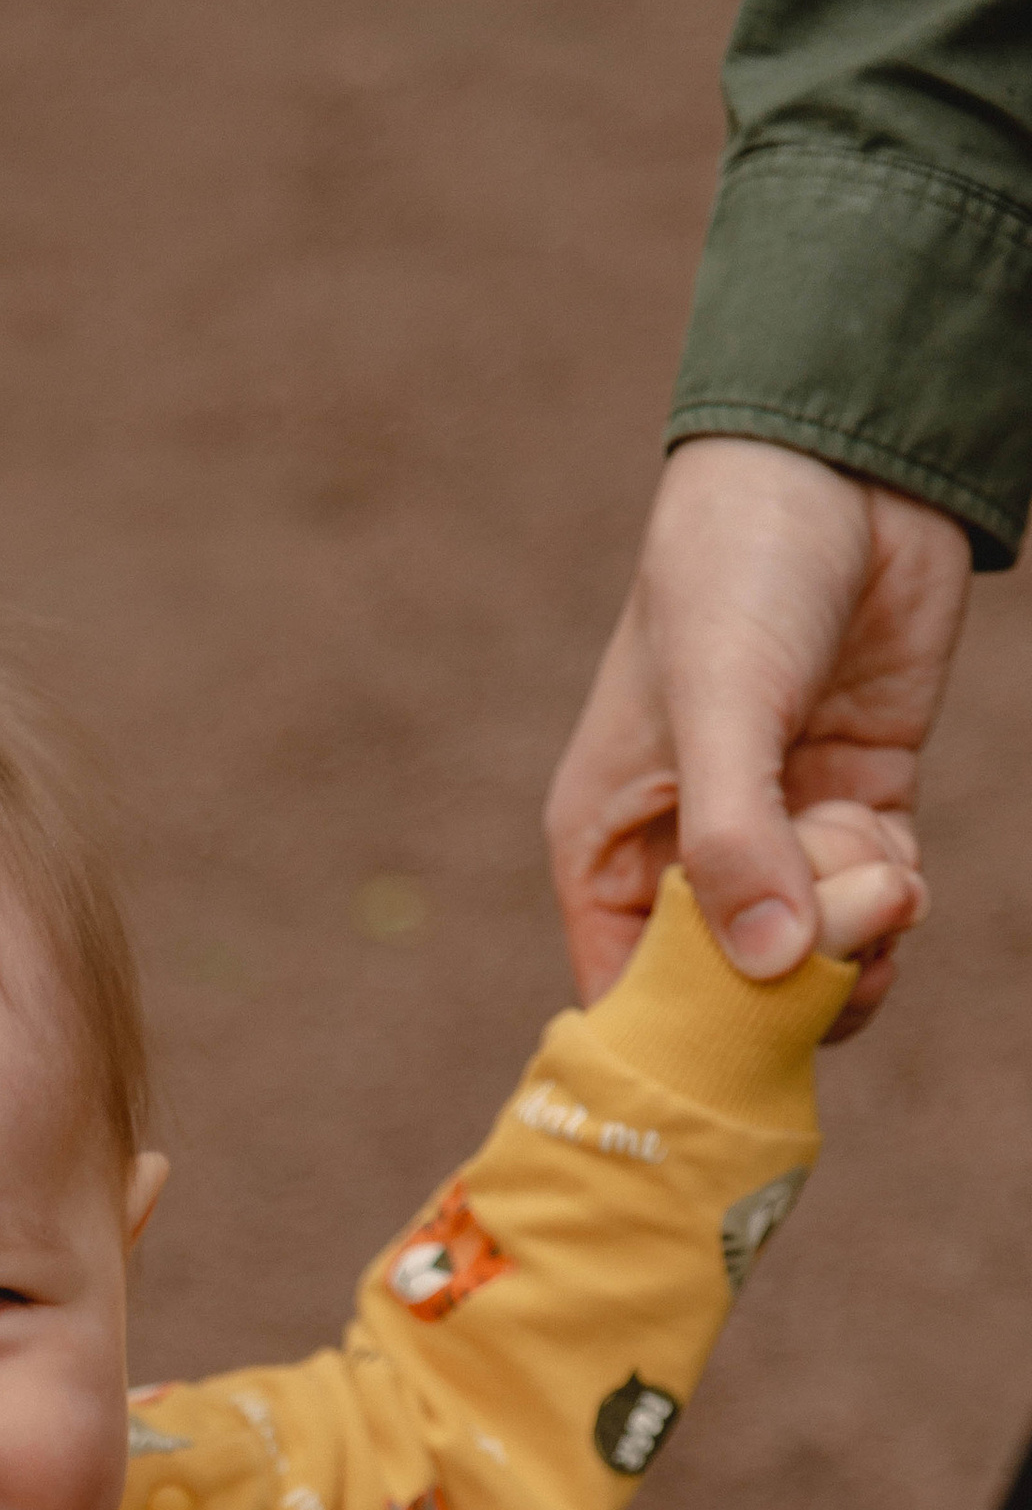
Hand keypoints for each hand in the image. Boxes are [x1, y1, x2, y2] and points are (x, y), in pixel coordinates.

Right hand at [546, 437, 971, 1037]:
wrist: (841, 465)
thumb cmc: (737, 569)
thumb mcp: (721, 703)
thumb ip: (735, 839)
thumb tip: (772, 970)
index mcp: (607, 843)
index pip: (626, 990)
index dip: (681, 1034)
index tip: (742, 1044)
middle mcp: (681, 852)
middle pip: (731, 987)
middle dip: (794, 984)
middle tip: (841, 934)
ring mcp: (773, 833)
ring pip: (812, 955)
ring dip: (858, 943)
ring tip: (884, 883)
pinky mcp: (853, 805)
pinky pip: (872, 905)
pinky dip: (895, 902)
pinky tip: (901, 858)